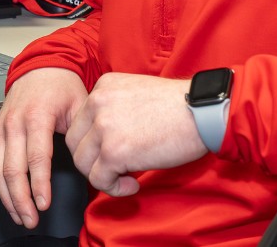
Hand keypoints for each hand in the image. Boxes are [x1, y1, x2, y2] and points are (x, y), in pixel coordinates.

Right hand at [0, 67, 86, 228]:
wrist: (41, 67)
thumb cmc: (61, 85)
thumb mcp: (79, 105)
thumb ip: (83, 135)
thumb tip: (93, 163)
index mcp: (37, 115)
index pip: (36, 157)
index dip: (38, 185)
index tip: (43, 204)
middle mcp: (15, 122)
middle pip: (12, 169)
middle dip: (21, 199)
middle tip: (32, 218)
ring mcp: (2, 127)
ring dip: (8, 197)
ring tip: (20, 216)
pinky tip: (9, 199)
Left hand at [64, 73, 206, 196]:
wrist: (202, 112)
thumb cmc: (179, 107)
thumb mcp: (137, 93)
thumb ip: (115, 108)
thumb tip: (103, 138)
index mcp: (103, 87)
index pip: (80, 121)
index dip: (93, 142)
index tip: (111, 151)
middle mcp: (97, 103)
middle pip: (74, 142)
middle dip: (92, 160)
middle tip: (114, 168)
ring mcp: (103, 127)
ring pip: (82, 163)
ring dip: (102, 176)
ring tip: (125, 177)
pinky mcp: (114, 152)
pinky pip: (99, 180)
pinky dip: (114, 188)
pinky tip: (132, 184)